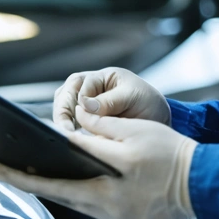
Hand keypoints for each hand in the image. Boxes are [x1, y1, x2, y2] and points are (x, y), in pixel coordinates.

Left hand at [0, 103, 196, 218]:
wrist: (211, 183)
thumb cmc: (173, 157)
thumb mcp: (132, 137)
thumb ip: (98, 133)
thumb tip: (69, 127)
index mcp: (102, 195)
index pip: (46, 184)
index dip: (13, 175)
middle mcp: (107, 214)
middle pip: (60, 195)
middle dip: (31, 178)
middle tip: (2, 164)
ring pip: (80, 199)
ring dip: (60, 183)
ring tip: (36, 166)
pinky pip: (101, 203)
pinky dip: (87, 188)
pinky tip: (82, 176)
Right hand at [52, 67, 169, 131]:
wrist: (157, 120)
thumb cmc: (147, 103)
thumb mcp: (133, 97)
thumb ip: (110, 100)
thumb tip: (85, 105)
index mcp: (100, 77)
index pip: (79, 86)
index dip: (78, 102)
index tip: (80, 119)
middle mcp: (88, 88)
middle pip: (64, 95)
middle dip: (62, 113)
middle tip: (65, 132)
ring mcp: (83, 104)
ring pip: (61, 108)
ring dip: (62, 121)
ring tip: (66, 137)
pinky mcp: (83, 121)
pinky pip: (68, 122)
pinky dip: (67, 130)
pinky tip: (71, 141)